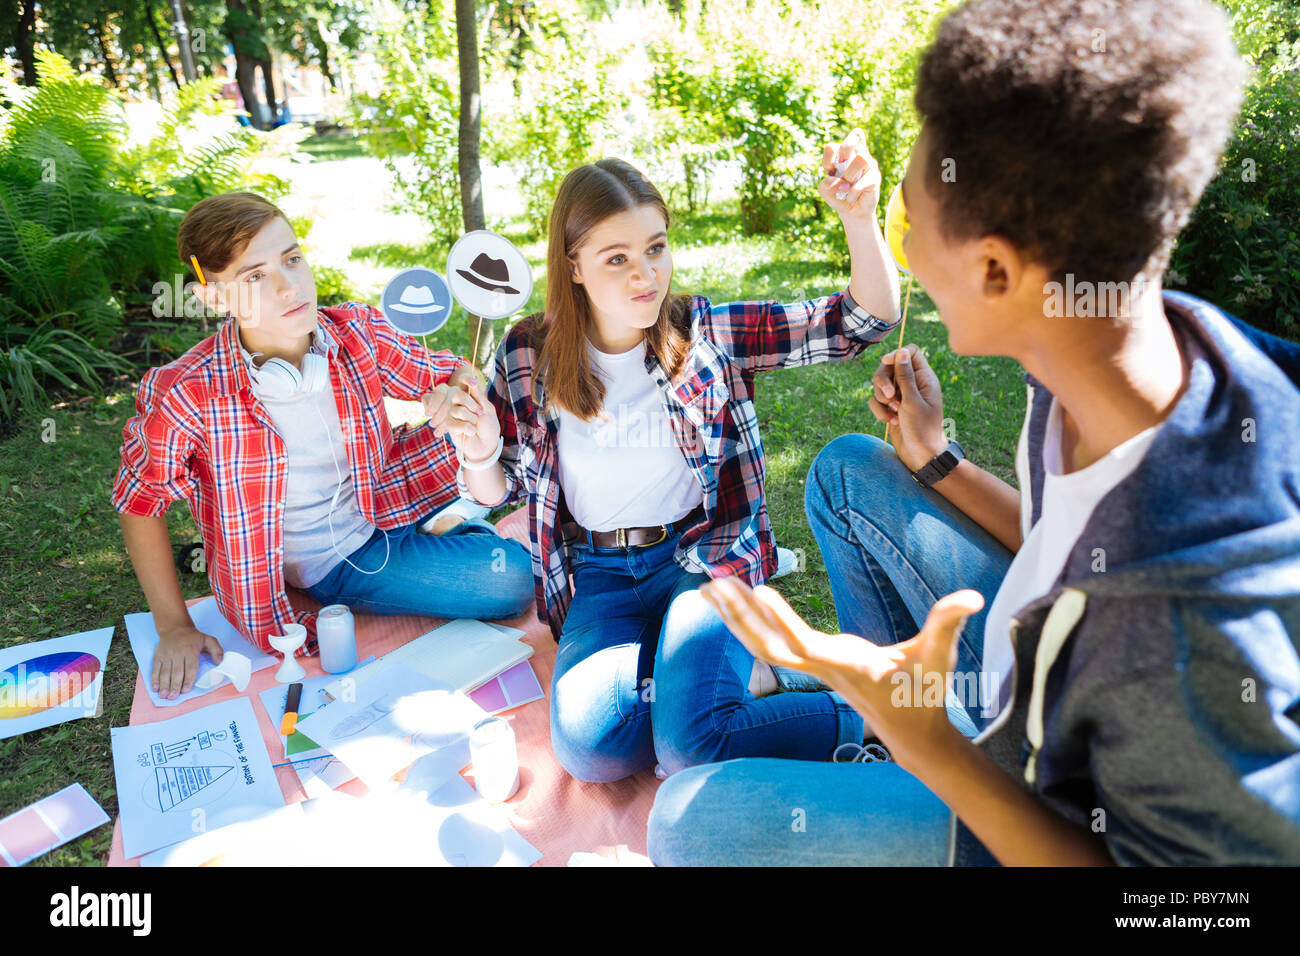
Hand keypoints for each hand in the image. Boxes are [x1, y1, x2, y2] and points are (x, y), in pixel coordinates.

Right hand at [152, 623, 223, 699]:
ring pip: (165, 672)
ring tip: (164, 695)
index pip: (190, 667)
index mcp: (191, 651)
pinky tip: (155, 688)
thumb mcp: (208, 640)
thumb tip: (220, 662)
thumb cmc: (193, 637)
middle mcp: (178, 654)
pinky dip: (154, 679)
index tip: (185, 690)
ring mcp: (166, 655)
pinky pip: (155, 669)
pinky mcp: (158, 656)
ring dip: (164, 685)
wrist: (175, 627)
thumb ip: (216, 650)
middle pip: (176, 672)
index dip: (188, 679)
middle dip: (174, 685)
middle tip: (173, 696)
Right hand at [433, 377, 499, 462]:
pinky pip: (453, 423)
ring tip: (475, 426)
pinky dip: (465, 428)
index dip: (465, 379)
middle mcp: (457, 403)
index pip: (461, 382)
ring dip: (470, 419)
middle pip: (457, 394)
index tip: (473, 381)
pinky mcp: (447, 425)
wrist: (485, 445)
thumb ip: (479, 396)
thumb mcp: (488, 409)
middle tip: (480, 413)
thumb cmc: (489, 426)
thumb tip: (474, 381)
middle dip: (471, 405)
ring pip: (456, 410)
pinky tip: (470, 433)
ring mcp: (451, 414)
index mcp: (468, 396)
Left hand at [699, 576, 982, 771]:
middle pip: (768, 646)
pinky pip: (770, 642)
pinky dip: (749, 621)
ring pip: (762, 645)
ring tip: (708, 586)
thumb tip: (970, 597)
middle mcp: (821, 667)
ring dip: (734, 617)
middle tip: (711, 584)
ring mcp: (813, 666)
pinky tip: (734, 601)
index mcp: (846, 665)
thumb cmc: (925, 693)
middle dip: (739, 617)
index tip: (759, 592)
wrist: (913, 733)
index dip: (782, 620)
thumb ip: (950, 624)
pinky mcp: (812, 661)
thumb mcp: (940, 657)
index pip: (806, 644)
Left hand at [819, 127, 881, 221]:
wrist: (852, 212)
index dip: (829, 155)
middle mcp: (857, 156)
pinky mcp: (875, 178)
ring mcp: (869, 165)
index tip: (829, 168)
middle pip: (854, 139)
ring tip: (846, 187)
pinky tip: (851, 198)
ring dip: (849, 175)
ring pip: (861, 158)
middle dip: (846, 148)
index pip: (833, 146)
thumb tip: (835, 181)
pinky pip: (863, 181)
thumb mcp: (826, 191)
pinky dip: (853, 192)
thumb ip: (825, 185)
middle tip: (841, 163)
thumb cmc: (839, 196)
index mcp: (842, 156)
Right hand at [869, 344, 949, 472]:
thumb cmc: (923, 429)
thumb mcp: (913, 401)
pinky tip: (891, 421)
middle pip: (889, 366)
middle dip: (883, 381)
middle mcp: (912, 383)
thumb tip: (900, 352)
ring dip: (882, 399)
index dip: (897, 353)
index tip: (885, 362)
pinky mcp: (890, 407)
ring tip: (894, 413)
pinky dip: (880, 411)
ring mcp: (900, 395)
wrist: (921, 455)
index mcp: (924, 378)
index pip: (910, 352)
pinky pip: (875, 401)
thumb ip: (905, 376)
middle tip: (890, 397)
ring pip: (879, 384)